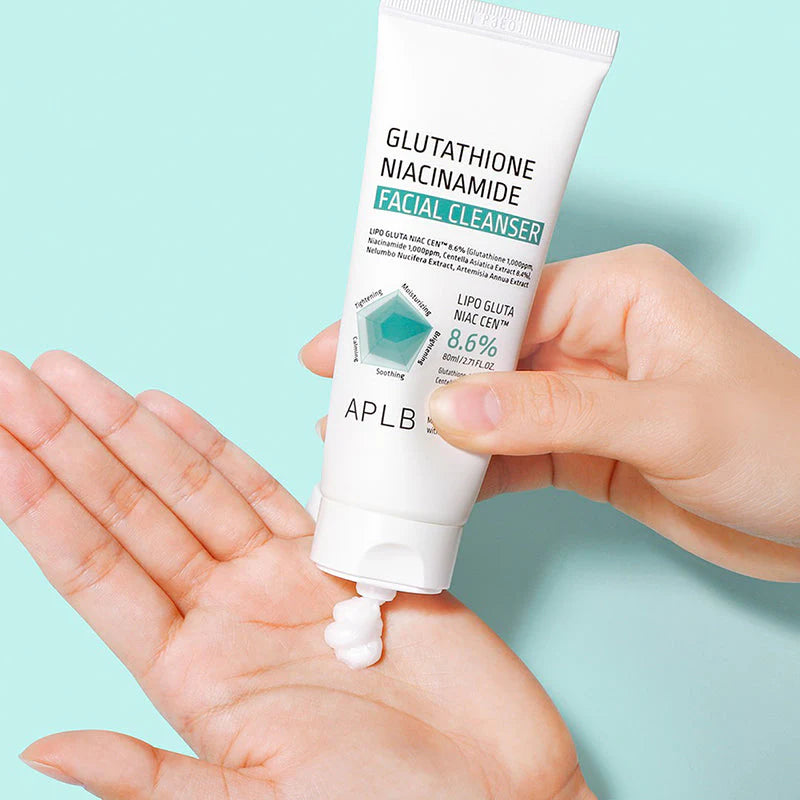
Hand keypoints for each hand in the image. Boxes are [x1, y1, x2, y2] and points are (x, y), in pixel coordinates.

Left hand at [1, 351, 588, 799]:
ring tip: (70, 377)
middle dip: (67, 442)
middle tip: (13, 377)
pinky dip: (215, 448)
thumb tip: (44, 746)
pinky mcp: (338, 554)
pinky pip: (264, 488)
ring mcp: (278, 577)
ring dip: (128, 430)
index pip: (94, 569)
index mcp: (191, 673)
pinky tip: (165, 411)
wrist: (494, 790)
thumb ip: (156, 778)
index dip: (40, 503)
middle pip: (127, 510)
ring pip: (187, 487)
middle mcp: (223, 613)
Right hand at [300, 245, 799, 581]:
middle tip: (336, 389)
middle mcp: (589, 336)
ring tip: (358, 438)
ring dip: (428, 426)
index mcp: (613, 293)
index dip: (422, 318)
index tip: (351, 334)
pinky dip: (467, 472)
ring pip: (486, 407)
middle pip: (479, 351)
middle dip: (410, 372)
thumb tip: (448, 411)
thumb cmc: (784, 443)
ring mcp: (580, 397)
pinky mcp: (581, 449)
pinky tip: (421, 482)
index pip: (498, 297)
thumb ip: (554, 414)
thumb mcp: (669, 419)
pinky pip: (508, 456)